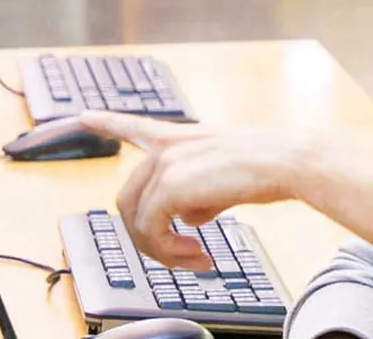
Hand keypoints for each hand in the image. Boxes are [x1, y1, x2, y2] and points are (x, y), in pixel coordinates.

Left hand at [79, 111, 319, 269]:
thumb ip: (202, 197)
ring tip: (193, 257)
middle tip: (183, 254)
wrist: (287, 162)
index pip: (137, 127)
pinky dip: (168, 251)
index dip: (109, 122)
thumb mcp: (228, 179)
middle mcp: (168, 147)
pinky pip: (151, 230)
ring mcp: (165, 164)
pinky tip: (197, 254)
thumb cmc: (270, 169)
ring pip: (135, 220)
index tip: (84, 115)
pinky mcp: (169, 187)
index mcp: (184, 138)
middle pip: (129, 199)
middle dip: (149, 235)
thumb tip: (189, 220)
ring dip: (160, 249)